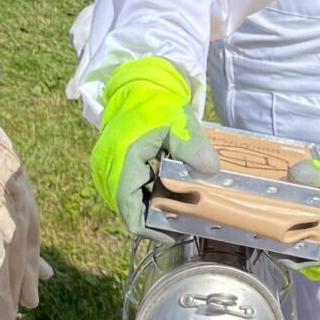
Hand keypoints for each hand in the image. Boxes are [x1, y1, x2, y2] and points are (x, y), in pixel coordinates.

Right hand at [90, 57, 219, 234]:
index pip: (131, 212)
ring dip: (154, 206)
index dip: (152, 229)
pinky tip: (171, 190)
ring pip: (130, 202)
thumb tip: (212, 170)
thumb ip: (192, 147)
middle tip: (186, 219)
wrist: (138, 86)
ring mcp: (108, 170)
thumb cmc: (157, 103)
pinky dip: (149, 194)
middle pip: (131, 211)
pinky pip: (129, 191)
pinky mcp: (113, 167)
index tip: (176, 232)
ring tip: (182, 205)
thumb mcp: (178, 122)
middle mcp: (108, 171)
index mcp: (121, 163)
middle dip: (157, 219)